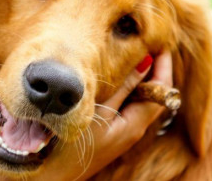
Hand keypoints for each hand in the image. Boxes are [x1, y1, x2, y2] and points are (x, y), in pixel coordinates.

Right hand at [26, 51, 173, 180]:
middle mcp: (132, 128)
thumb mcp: (98, 111)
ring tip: (125, 54)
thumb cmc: (71, 145)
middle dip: (151, 68)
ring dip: (135, 77)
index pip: (161, 90)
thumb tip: (144, 62)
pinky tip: (108, 77)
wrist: (48, 174)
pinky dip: (121, 88)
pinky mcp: (108, 131)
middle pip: (151, 93)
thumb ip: (122, 87)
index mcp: (135, 124)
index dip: (163, 66)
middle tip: (142, 43)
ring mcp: (120, 130)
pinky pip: (123, 104)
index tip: (158, 44)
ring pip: (136, 98)